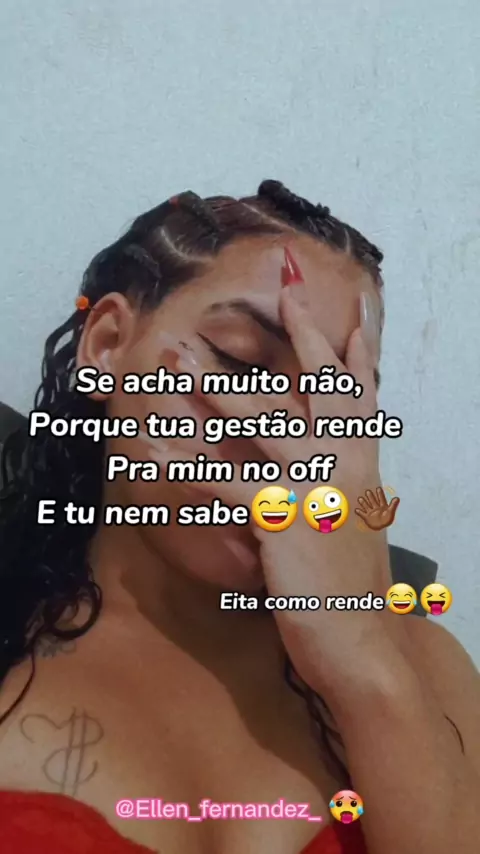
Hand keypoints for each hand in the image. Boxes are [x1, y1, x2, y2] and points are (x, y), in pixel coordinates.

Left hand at [141, 286, 393, 690]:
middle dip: (301, 337)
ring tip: (180, 359)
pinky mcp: (281, 518)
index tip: (346, 316)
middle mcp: (343, 466)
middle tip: (284, 292)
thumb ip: (341, 488)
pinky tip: (151, 449)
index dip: (352, 354)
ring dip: (214, 388)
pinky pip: (222, 482)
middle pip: (317, 389)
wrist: (363, 642)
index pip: (361, 397)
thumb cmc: (353, 590)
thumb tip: (327, 466)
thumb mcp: (354, 529)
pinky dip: (183, 464)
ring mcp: (314, 488)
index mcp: (362, 467)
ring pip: (262, 422)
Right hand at [355, 487, 399, 530]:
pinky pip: (362, 514)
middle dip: (370, 497)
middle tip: (367, 491)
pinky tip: (356, 509)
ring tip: (360, 498)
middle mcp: (376, 508)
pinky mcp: (366, 517)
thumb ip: (393, 505)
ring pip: (366, 506)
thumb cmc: (387, 520)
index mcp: (382, 506)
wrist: (382, 529)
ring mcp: (371, 512)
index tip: (378, 488)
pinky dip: (359, 512)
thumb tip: (397, 498)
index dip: (380, 494)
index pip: (381, 499)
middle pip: (373, 501)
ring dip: (363, 503)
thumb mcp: (391, 512)